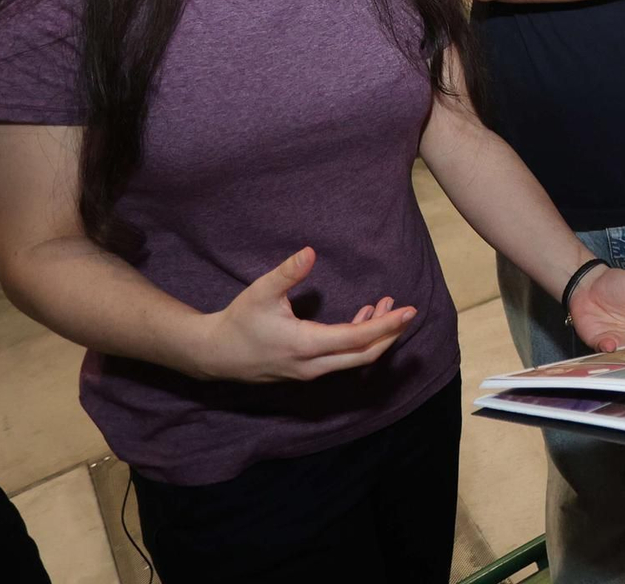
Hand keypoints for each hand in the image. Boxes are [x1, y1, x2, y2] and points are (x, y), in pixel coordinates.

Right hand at [195, 247, 415, 382]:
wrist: (216, 355)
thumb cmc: (239, 321)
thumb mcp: (261, 292)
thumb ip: (287, 273)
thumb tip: (310, 252)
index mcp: (306, 345)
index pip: (357, 339)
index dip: (386, 325)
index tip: (408, 311)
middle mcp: (313, 365)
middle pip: (364, 355)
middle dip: (388, 333)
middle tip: (404, 310)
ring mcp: (310, 371)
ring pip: (354, 359)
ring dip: (373, 336)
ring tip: (383, 306)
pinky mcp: (306, 370)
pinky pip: (341, 359)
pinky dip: (357, 341)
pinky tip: (360, 319)